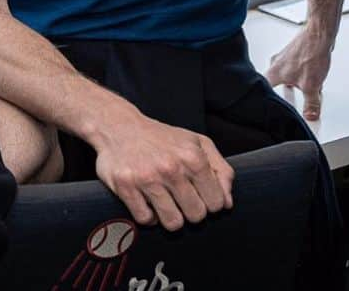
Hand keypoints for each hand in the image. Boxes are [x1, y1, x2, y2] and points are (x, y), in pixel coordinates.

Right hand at [93, 112, 233, 230]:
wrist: (120, 126)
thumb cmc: (163, 138)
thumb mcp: (197, 143)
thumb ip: (220, 170)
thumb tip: (228, 203)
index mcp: (192, 156)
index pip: (216, 203)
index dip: (208, 201)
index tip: (197, 192)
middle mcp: (171, 167)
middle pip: (196, 216)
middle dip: (190, 210)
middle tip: (179, 196)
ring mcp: (147, 178)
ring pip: (173, 223)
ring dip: (170, 216)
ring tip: (164, 200)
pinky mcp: (126, 186)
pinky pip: (146, 220)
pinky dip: (148, 215)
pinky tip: (146, 199)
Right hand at [266, 24, 332, 120]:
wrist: (319, 35)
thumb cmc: (310, 54)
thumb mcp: (312, 86)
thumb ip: (311, 104)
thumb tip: (310, 116)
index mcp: (274, 73)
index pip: (264, 91)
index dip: (266, 101)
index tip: (269, 108)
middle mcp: (275, 64)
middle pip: (275, 84)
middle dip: (285, 94)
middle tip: (291, 101)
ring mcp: (284, 58)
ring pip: (286, 76)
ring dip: (295, 83)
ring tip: (307, 89)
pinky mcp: (293, 54)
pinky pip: (294, 69)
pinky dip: (301, 75)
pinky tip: (312, 76)